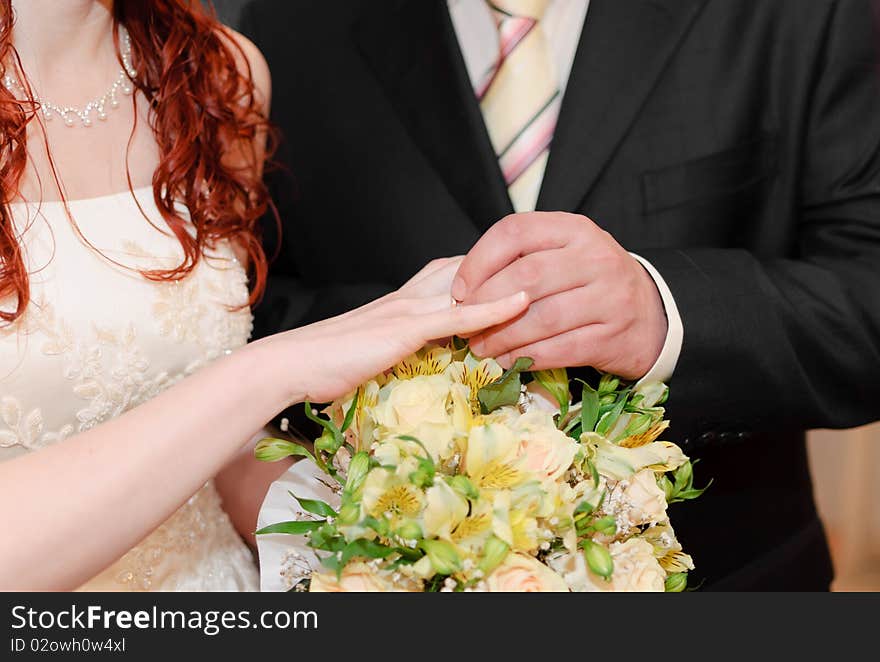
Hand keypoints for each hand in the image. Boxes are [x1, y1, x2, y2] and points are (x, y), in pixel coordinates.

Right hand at [262, 257, 528, 402]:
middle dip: (505, 266)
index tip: (517, 268)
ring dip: (508, 283)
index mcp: (398, 301)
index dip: (484, 271)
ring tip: (551, 278)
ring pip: (469, 288)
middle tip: (543, 265)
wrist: (291, 363)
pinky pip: (457, 316)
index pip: (449, 274)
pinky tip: (522, 304)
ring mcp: (408, 310)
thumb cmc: (325, 365)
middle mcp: (408, 296)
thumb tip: (419, 359)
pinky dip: (492, 308)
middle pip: (466, 269)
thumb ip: (397, 348)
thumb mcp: (371, 352)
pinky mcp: (405, 330)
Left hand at [451, 212, 666, 378]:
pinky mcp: (613, 336)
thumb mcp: (563, 255)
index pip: (515, 232)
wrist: (650, 315)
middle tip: (464, 323)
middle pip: (526, 277)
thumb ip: (521, 259)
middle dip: (486, 304)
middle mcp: (595, 257)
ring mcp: (609, 297)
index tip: (459, 289)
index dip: (479, 261)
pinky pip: (561, 349)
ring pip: (542, 317)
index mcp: (574, 229)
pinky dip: (528, 357)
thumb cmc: (590, 284)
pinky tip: (509, 360)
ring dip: (503, 336)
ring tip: (481, 346)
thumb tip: (462, 286)